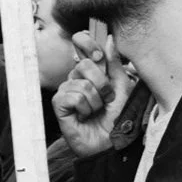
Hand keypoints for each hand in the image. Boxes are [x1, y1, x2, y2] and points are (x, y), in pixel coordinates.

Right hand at [52, 33, 132, 157]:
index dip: (88, 44)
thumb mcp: (122, 87)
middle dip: (101, 84)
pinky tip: (84, 116)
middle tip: (106, 98)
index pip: (81, 43)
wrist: (111, 141)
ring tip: (95, 111)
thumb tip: (110, 39)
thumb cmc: (117, 116)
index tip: (99, 56)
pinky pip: (73, 96)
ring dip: (95, 101)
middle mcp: (76, 77)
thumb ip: (115, 64)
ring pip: (81, 84)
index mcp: (91, 69)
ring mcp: (66, 90)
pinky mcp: (59, 104)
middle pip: (85, 64)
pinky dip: (85, 108)